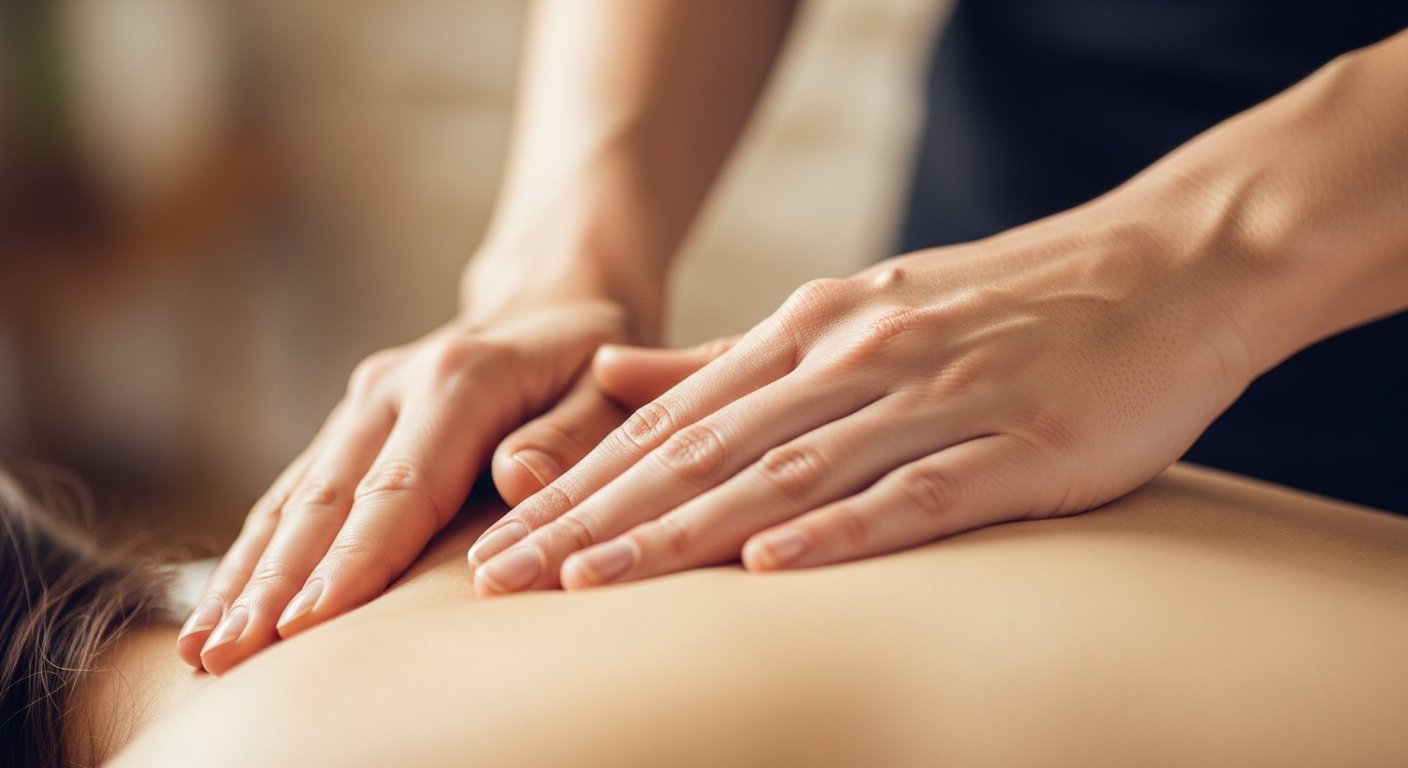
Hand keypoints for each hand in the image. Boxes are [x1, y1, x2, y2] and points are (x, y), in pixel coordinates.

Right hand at [179, 299, 634, 672]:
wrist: (553, 298)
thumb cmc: (594, 357)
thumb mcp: (611, 385)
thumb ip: (573, 434)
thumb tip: (520, 479)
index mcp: (460, 377)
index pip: (401, 487)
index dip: (354, 560)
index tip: (309, 623)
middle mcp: (395, 385)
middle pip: (326, 497)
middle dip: (274, 582)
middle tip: (231, 652)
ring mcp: (365, 403)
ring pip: (294, 497)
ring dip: (248, 574)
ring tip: (207, 646)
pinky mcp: (353, 424)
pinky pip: (295, 493)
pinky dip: (257, 550)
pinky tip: (225, 603)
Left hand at [467, 209, 1257, 593]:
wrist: (1163, 268)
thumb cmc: (1002, 305)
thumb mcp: (853, 312)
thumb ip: (731, 359)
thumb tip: (613, 376)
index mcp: (809, 330)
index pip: (668, 423)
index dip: (578, 484)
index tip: (501, 537)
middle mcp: (851, 358)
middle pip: (699, 453)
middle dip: (591, 519)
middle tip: (500, 576)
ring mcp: (932, 398)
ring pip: (782, 475)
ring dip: (677, 533)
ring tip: (588, 585)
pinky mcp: (1015, 443)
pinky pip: (914, 492)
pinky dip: (838, 529)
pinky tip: (769, 568)